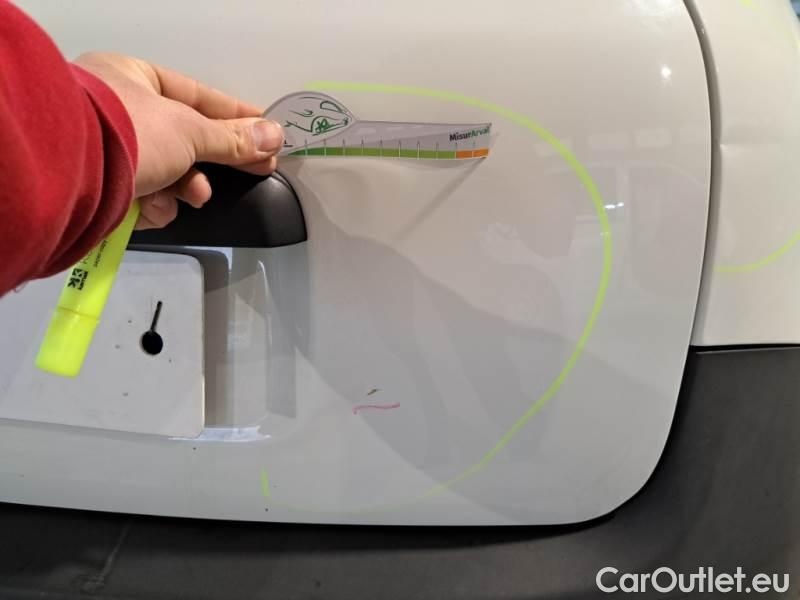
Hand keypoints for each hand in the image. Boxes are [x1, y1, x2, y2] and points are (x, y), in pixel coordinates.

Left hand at [74, 53, 282, 228]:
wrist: (67, 180)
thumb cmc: (129, 133)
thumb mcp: (190, 131)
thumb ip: (233, 139)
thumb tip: (275, 137)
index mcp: (131, 78)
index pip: (196, 95)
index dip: (235, 115)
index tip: (266, 133)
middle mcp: (117, 111)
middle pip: (184, 139)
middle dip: (213, 161)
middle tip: (256, 171)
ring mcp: (108, 152)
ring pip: (167, 172)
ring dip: (185, 187)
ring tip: (194, 195)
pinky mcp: (102, 189)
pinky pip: (144, 196)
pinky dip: (155, 206)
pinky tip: (154, 208)